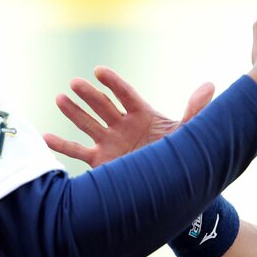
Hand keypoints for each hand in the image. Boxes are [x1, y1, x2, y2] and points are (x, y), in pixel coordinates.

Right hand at [43, 66, 214, 167]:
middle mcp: (122, 125)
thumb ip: (196, 110)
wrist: (170, 185)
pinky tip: (45, 137)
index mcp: (142, 114)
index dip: (113, 82)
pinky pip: (77, 151)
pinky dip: (61, 145)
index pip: (125, 94)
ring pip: (87, 123)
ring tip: (59, 98)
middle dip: (89, 94)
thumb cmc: (180, 156)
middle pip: (103, 105)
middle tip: (75, 83)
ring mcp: (109, 142)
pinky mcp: (100, 160)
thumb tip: (211, 86)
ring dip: (73, 112)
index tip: (99, 70)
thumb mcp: (189, 133)